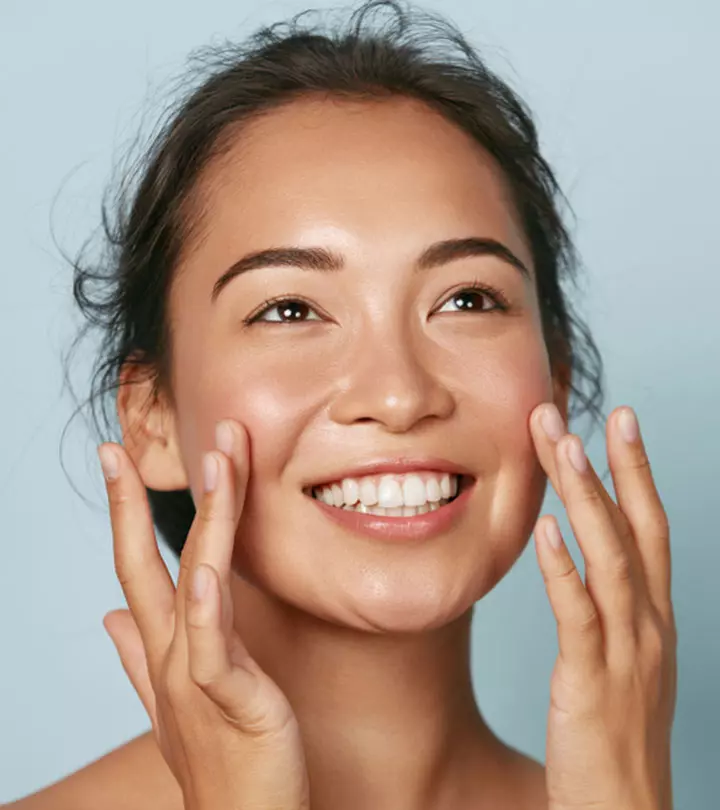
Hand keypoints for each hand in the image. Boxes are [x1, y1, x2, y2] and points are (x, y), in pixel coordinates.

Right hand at [98, 419, 309, 809]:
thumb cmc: (219, 759)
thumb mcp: (176, 699)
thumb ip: (140, 656)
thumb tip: (107, 618)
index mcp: (165, 647)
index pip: (138, 567)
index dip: (124, 512)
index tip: (115, 459)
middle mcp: (173, 654)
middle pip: (153, 564)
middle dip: (135, 503)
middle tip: (123, 445)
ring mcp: (196, 676)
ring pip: (196, 583)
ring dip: (206, 519)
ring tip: (216, 462)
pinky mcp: (231, 699)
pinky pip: (215, 648)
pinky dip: (207, 611)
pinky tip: (204, 574)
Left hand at [529, 404, 676, 809]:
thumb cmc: (615, 741)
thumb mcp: (618, 665)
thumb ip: (603, 612)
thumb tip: (575, 563)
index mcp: (652, 618)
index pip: (648, 528)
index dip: (634, 473)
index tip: (617, 423)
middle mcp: (648, 626)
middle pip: (634, 528)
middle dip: (608, 465)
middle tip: (577, 410)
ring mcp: (626, 653)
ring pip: (610, 558)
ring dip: (585, 498)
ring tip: (560, 446)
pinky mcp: (591, 683)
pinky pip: (578, 616)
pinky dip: (563, 569)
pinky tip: (543, 531)